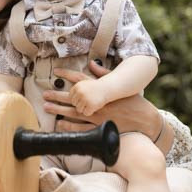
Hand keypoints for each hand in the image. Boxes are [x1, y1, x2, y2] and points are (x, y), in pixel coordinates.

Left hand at [43, 61, 158, 134]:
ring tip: (46, 107)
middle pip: (74, 98)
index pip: (82, 80)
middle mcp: (98, 103)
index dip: (68, 74)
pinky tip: (60, 124)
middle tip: (45, 94)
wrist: (146, 120)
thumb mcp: (121, 85)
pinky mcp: (100, 129)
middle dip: (58, 95)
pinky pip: (81, 129)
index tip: (56, 71)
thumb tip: (92, 63)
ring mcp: (98, 117)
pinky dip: (70, 127)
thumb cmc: (134, 102)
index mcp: (103, 91)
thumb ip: (105, 75)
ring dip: (59, 110)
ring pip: (74, 113)